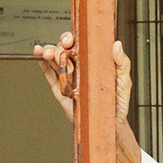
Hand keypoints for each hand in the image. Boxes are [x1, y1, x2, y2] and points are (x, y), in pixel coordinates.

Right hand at [34, 32, 140, 162]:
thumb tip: (116, 44)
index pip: (80, 45)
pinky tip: (38, 56)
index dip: (72, 38)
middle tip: (62, 48)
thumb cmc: (118, 101)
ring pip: (55, 60)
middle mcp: (80, 67)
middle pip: (64, 50)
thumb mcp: (124, 80)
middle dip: (59, 45)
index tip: (70, 39)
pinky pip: (49, 74)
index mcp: (93, 62)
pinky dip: (42, 64)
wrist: (109, 123)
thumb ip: (122, 62)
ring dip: (48, 52)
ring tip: (47, 54)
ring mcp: (69, 77)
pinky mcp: (61, 89)